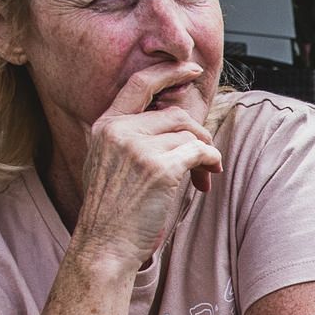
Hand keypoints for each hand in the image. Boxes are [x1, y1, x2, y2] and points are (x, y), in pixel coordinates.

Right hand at [71, 60, 220, 269]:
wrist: (105, 245)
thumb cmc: (113, 211)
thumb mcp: (108, 163)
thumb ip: (131, 137)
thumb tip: (176, 123)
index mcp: (105, 126)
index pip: (140, 83)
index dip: (169, 72)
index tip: (191, 68)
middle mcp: (119, 131)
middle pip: (175, 114)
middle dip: (198, 135)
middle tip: (205, 160)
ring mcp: (138, 148)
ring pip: (189, 134)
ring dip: (205, 154)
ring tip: (205, 175)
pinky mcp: (159, 168)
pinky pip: (199, 152)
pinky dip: (210, 162)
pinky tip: (206, 179)